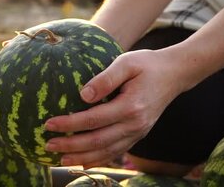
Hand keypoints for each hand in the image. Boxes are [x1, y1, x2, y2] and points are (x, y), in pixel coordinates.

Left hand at [43, 49, 188, 167]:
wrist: (175, 74)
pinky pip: (116, 151)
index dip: (70, 124)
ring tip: (60, 158)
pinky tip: (84, 161)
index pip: (94, 119)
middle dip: (71, 145)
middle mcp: (135, 124)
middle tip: (48, 145)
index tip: (49, 124)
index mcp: (131, 106)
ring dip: (82, 156)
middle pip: (98, 141)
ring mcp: (138, 132)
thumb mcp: (126, 62)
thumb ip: (105, 78)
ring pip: (107, 151)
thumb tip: (82, 95)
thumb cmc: (147, 64)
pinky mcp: (138, 134)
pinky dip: (99, 159)